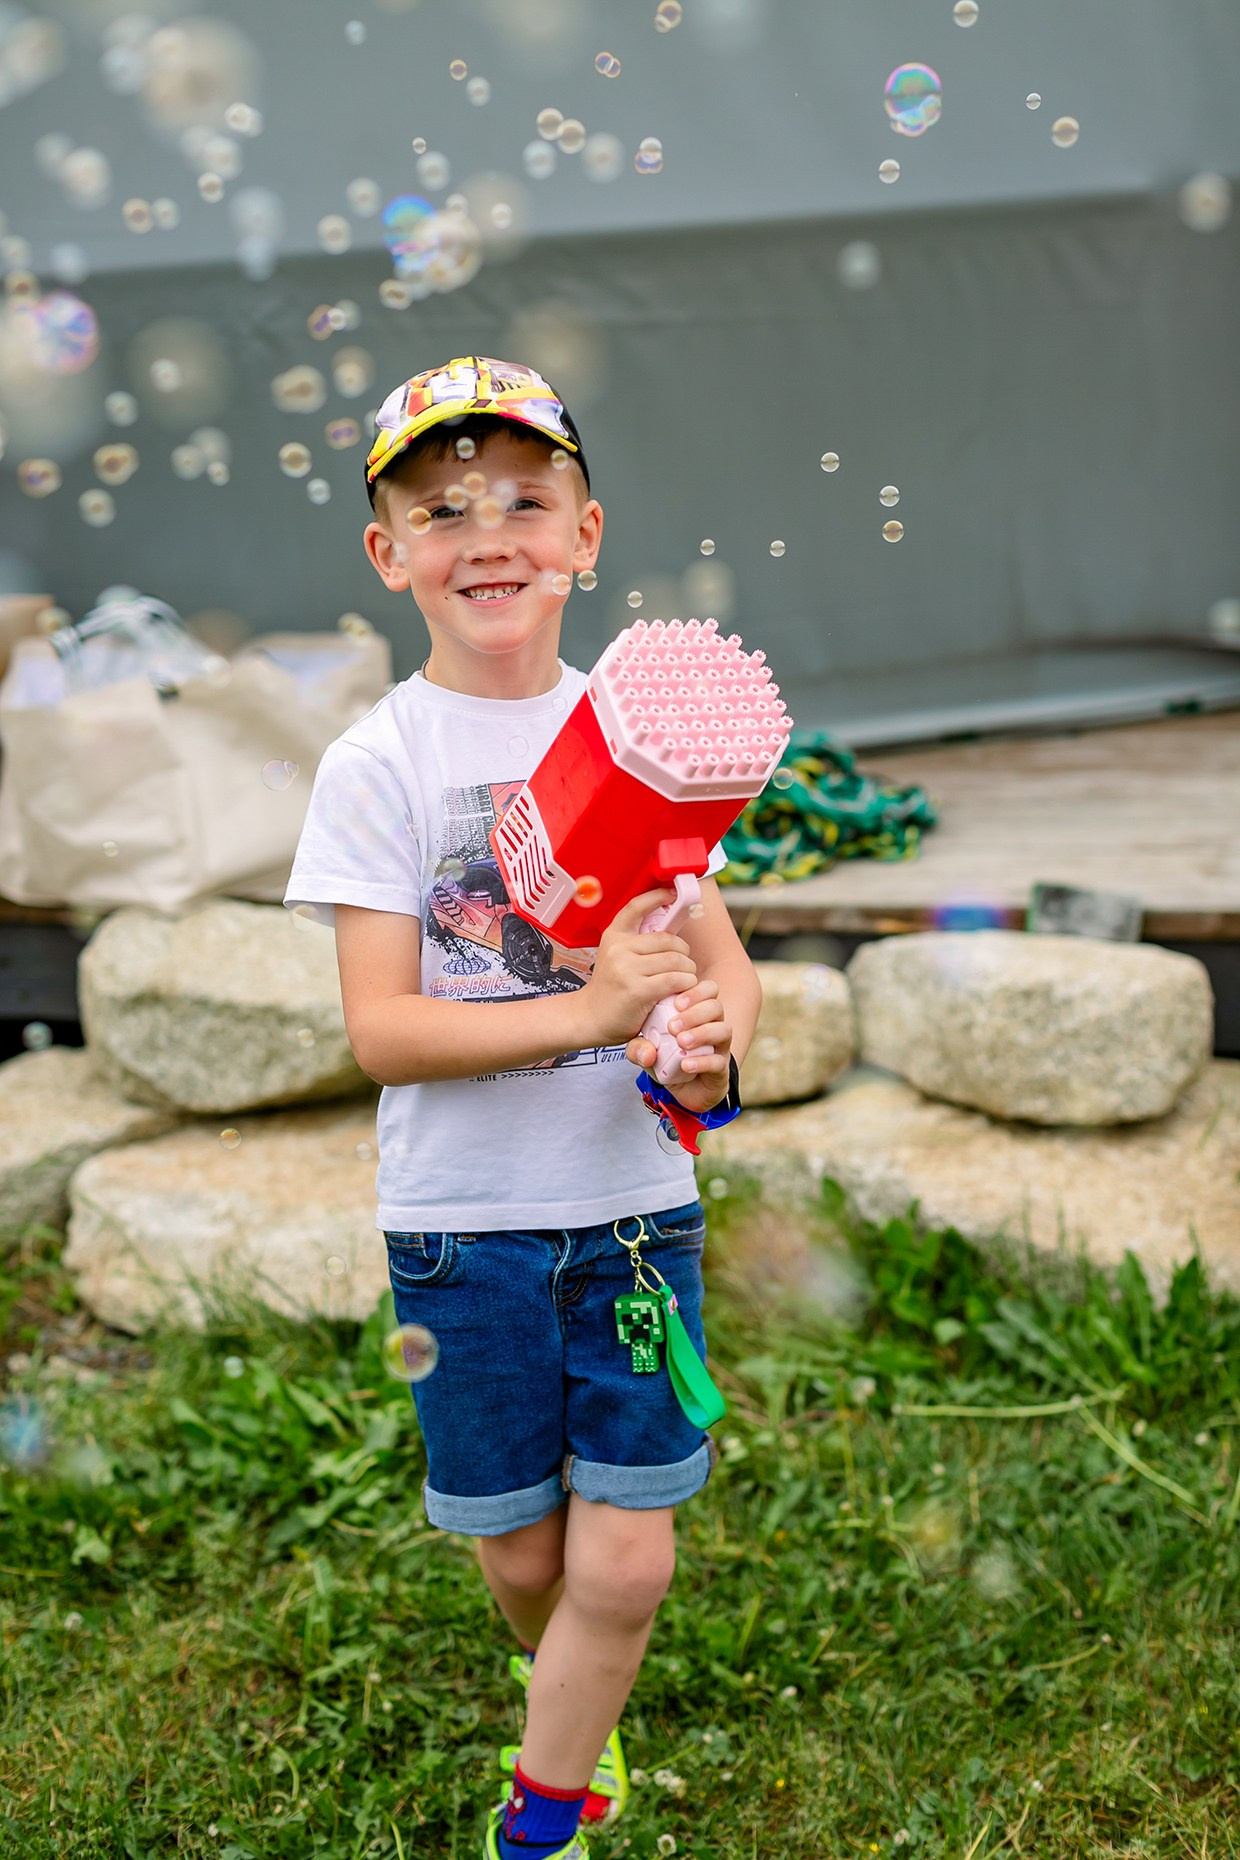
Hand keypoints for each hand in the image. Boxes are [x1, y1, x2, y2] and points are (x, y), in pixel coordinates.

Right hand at [578, 888, 699, 1047]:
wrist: (590, 1018)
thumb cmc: (611, 989)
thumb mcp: (617, 958)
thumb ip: (638, 944)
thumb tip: (669, 928)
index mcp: (614, 936)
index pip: (636, 906)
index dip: (657, 896)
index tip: (671, 894)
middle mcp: (619, 949)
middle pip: (669, 940)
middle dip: (684, 953)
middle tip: (683, 966)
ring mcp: (627, 969)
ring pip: (676, 960)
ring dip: (688, 971)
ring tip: (683, 980)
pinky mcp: (637, 990)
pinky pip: (675, 980)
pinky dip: (686, 984)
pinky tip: (681, 991)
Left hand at [626, 979, 732, 1116]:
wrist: (680, 1089)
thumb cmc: (665, 1060)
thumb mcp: (644, 1051)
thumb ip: (638, 1048)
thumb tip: (646, 1053)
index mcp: (696, 1012)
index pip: (707, 990)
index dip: (695, 992)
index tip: (676, 1003)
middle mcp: (712, 1025)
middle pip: (716, 1007)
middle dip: (695, 1013)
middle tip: (673, 1026)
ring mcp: (719, 1047)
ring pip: (724, 1030)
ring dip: (702, 1033)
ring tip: (681, 1042)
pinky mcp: (722, 1069)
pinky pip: (719, 1061)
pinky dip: (702, 1061)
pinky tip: (686, 1064)